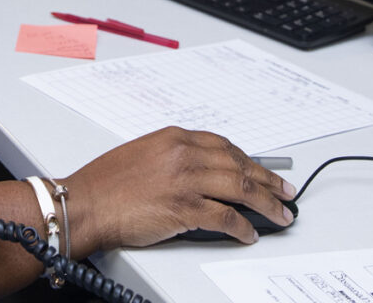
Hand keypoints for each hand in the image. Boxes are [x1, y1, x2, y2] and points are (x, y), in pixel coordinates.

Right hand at [59, 126, 295, 251]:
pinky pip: (225, 217)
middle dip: (268, 181)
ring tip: (280, 214)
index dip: (249, 160)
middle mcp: (183, 154)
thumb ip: (174, 157)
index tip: (263, 171)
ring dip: (266, 203)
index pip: (224, 146)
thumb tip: (201, 172)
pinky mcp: (184, 208)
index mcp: (174, 137)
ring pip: (240, 189)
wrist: (85, 203)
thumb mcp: (143, 153)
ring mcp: (186, 180)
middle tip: (286, 192)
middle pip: (239, 165)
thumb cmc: (106, 183)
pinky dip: (242, 227)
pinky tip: (250, 234)